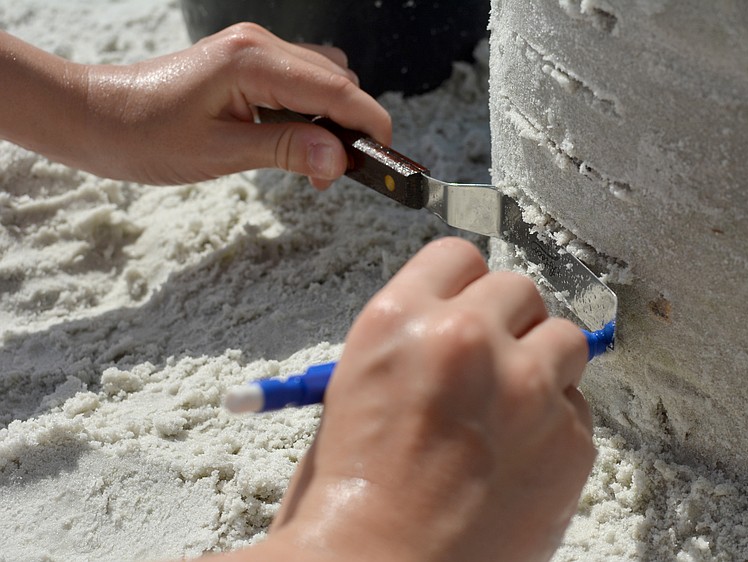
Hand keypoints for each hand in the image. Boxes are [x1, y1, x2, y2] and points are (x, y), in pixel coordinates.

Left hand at [0, 24, 390, 186]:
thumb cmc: (144, 135)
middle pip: (338, 82)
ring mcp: (254, 50)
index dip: (370, 126)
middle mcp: (260, 45)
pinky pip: (300, 83)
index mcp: (253, 61)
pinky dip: (310, 114)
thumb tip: (340, 160)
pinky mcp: (248, 62)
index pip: (338, 90)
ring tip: (312, 165)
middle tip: (332, 178)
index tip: (386, 162)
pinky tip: (294, 143)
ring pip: (323, 81)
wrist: (94, 116)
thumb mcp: (218, 153)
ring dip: (331, 122)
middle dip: (350, 129)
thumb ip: (285, 151)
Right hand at [263, 237, 595, 561]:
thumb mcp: (353, 393)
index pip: (458, 256)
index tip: (471, 303)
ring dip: (543, 365)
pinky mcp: (568, 441)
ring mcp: (525, 387)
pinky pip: (578, 409)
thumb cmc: (348, 501)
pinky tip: (519, 461)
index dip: (465, 283)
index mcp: (399, 320)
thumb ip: (412, 347)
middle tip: (494, 362)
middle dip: (509, 322)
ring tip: (512, 411)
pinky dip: (556, 426)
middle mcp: (466, 339)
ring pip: (565, 339)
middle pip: (519, 288)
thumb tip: (456, 329)